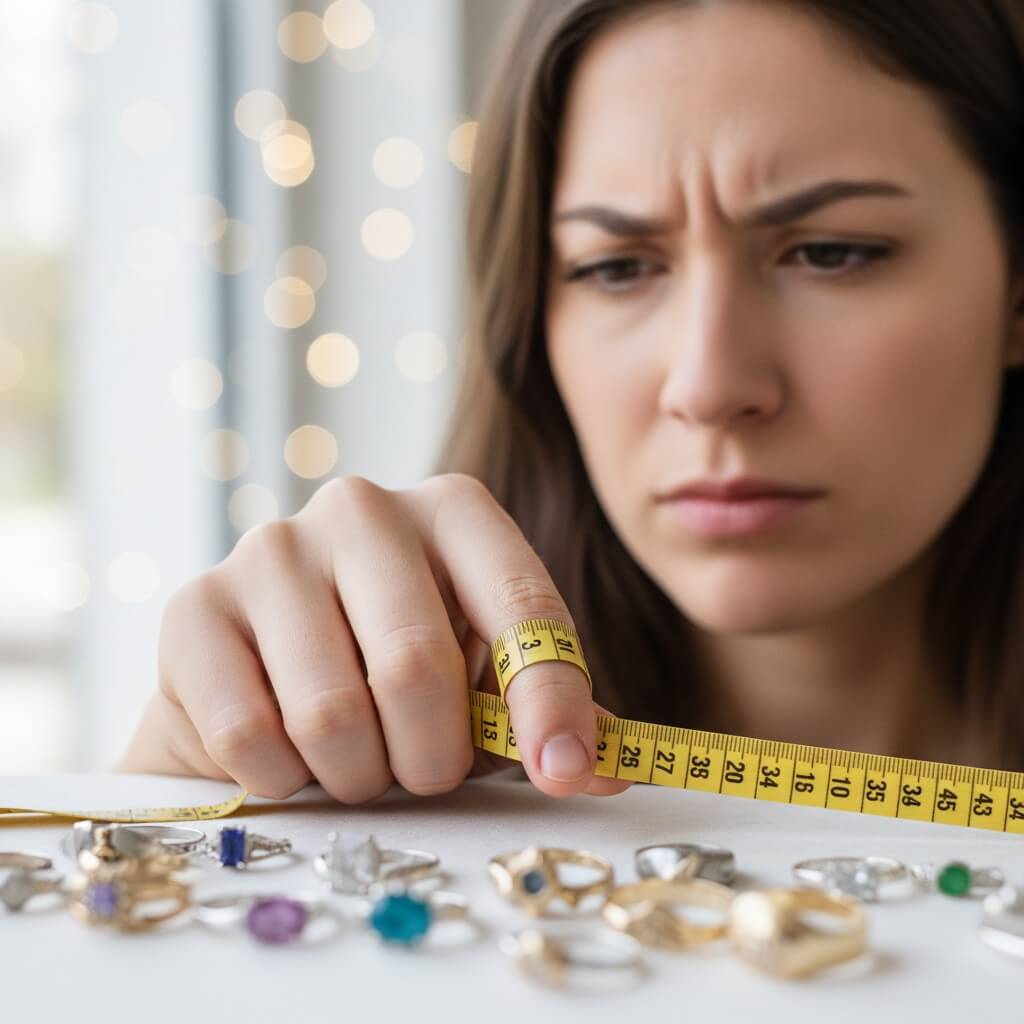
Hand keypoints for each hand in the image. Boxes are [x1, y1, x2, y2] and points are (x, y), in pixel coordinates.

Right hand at [117, 474, 630, 802]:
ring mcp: (270, 547)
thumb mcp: (481, 674)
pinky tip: (288, 749)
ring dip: (357, 773)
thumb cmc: (392, 668)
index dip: (549, 700)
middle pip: (417, 666)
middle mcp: (362, 508)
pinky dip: (284, 777)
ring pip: (332, 713)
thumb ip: (547, 711)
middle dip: (431, 757)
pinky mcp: (194, 604)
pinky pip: (251, 735)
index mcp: (453, 510)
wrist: (264, 667)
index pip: (520, 604)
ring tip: (356, 758)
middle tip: (422, 772)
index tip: (562, 773)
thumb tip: (600, 767)